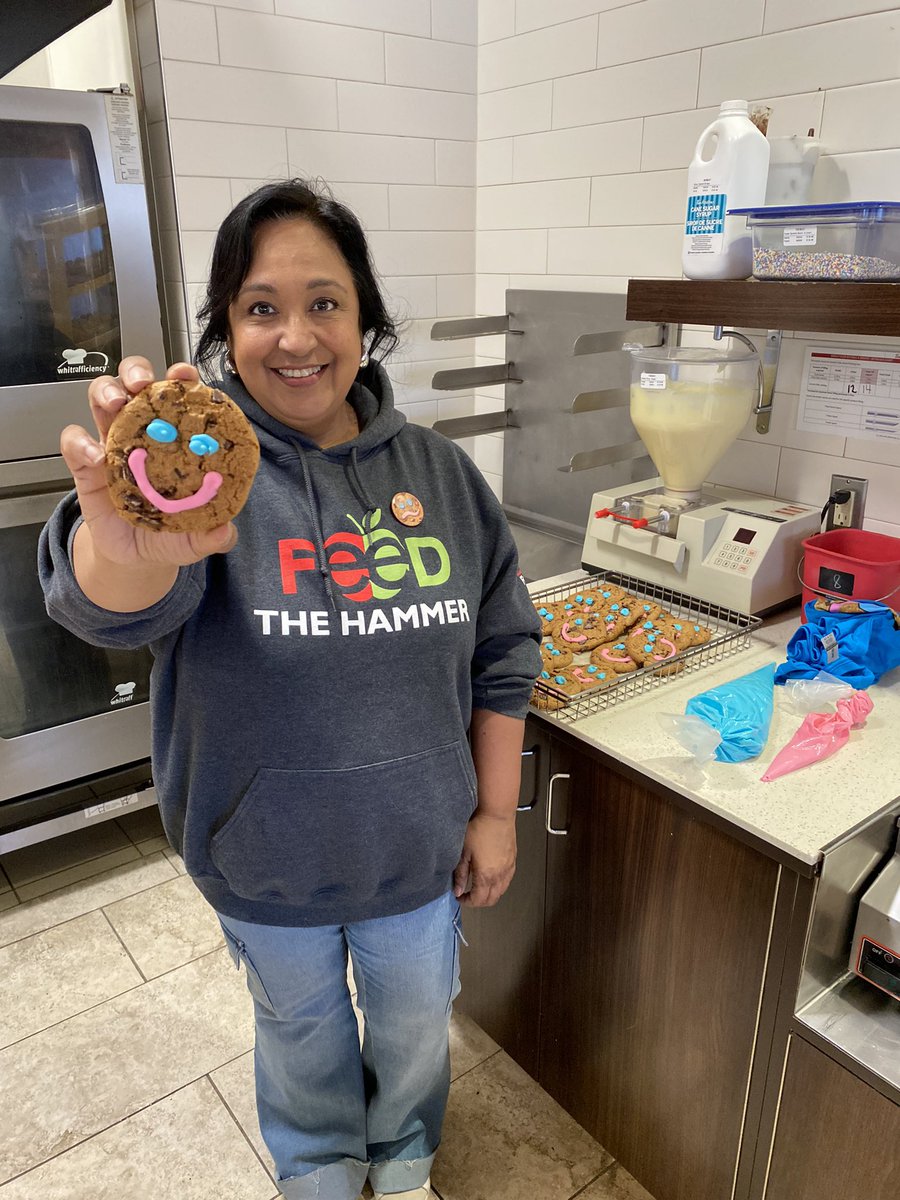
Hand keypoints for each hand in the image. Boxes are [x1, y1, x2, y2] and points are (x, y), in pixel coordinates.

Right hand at [60, 357, 237, 568]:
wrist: (135, 557)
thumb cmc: (170, 534)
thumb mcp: (196, 538)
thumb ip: (212, 535)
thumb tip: (224, 533)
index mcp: (173, 438)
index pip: (177, 397)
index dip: (181, 380)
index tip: (185, 376)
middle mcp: (141, 432)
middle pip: (134, 383)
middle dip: (137, 372)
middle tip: (143, 384)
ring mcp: (110, 444)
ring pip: (102, 399)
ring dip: (106, 392)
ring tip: (116, 404)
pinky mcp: (85, 466)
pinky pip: (74, 442)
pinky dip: (80, 443)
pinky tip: (95, 457)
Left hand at [453, 812, 516, 907]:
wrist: (497, 815)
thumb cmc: (480, 828)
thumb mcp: (463, 852)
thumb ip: (461, 874)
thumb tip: (458, 890)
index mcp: (486, 875)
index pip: (478, 900)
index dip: (467, 902)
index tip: (460, 897)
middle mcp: (499, 875)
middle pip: (491, 900)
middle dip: (478, 902)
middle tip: (468, 895)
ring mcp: (508, 869)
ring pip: (501, 892)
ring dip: (489, 894)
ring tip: (478, 887)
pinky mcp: (513, 861)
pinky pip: (507, 881)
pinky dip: (499, 886)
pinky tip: (492, 878)